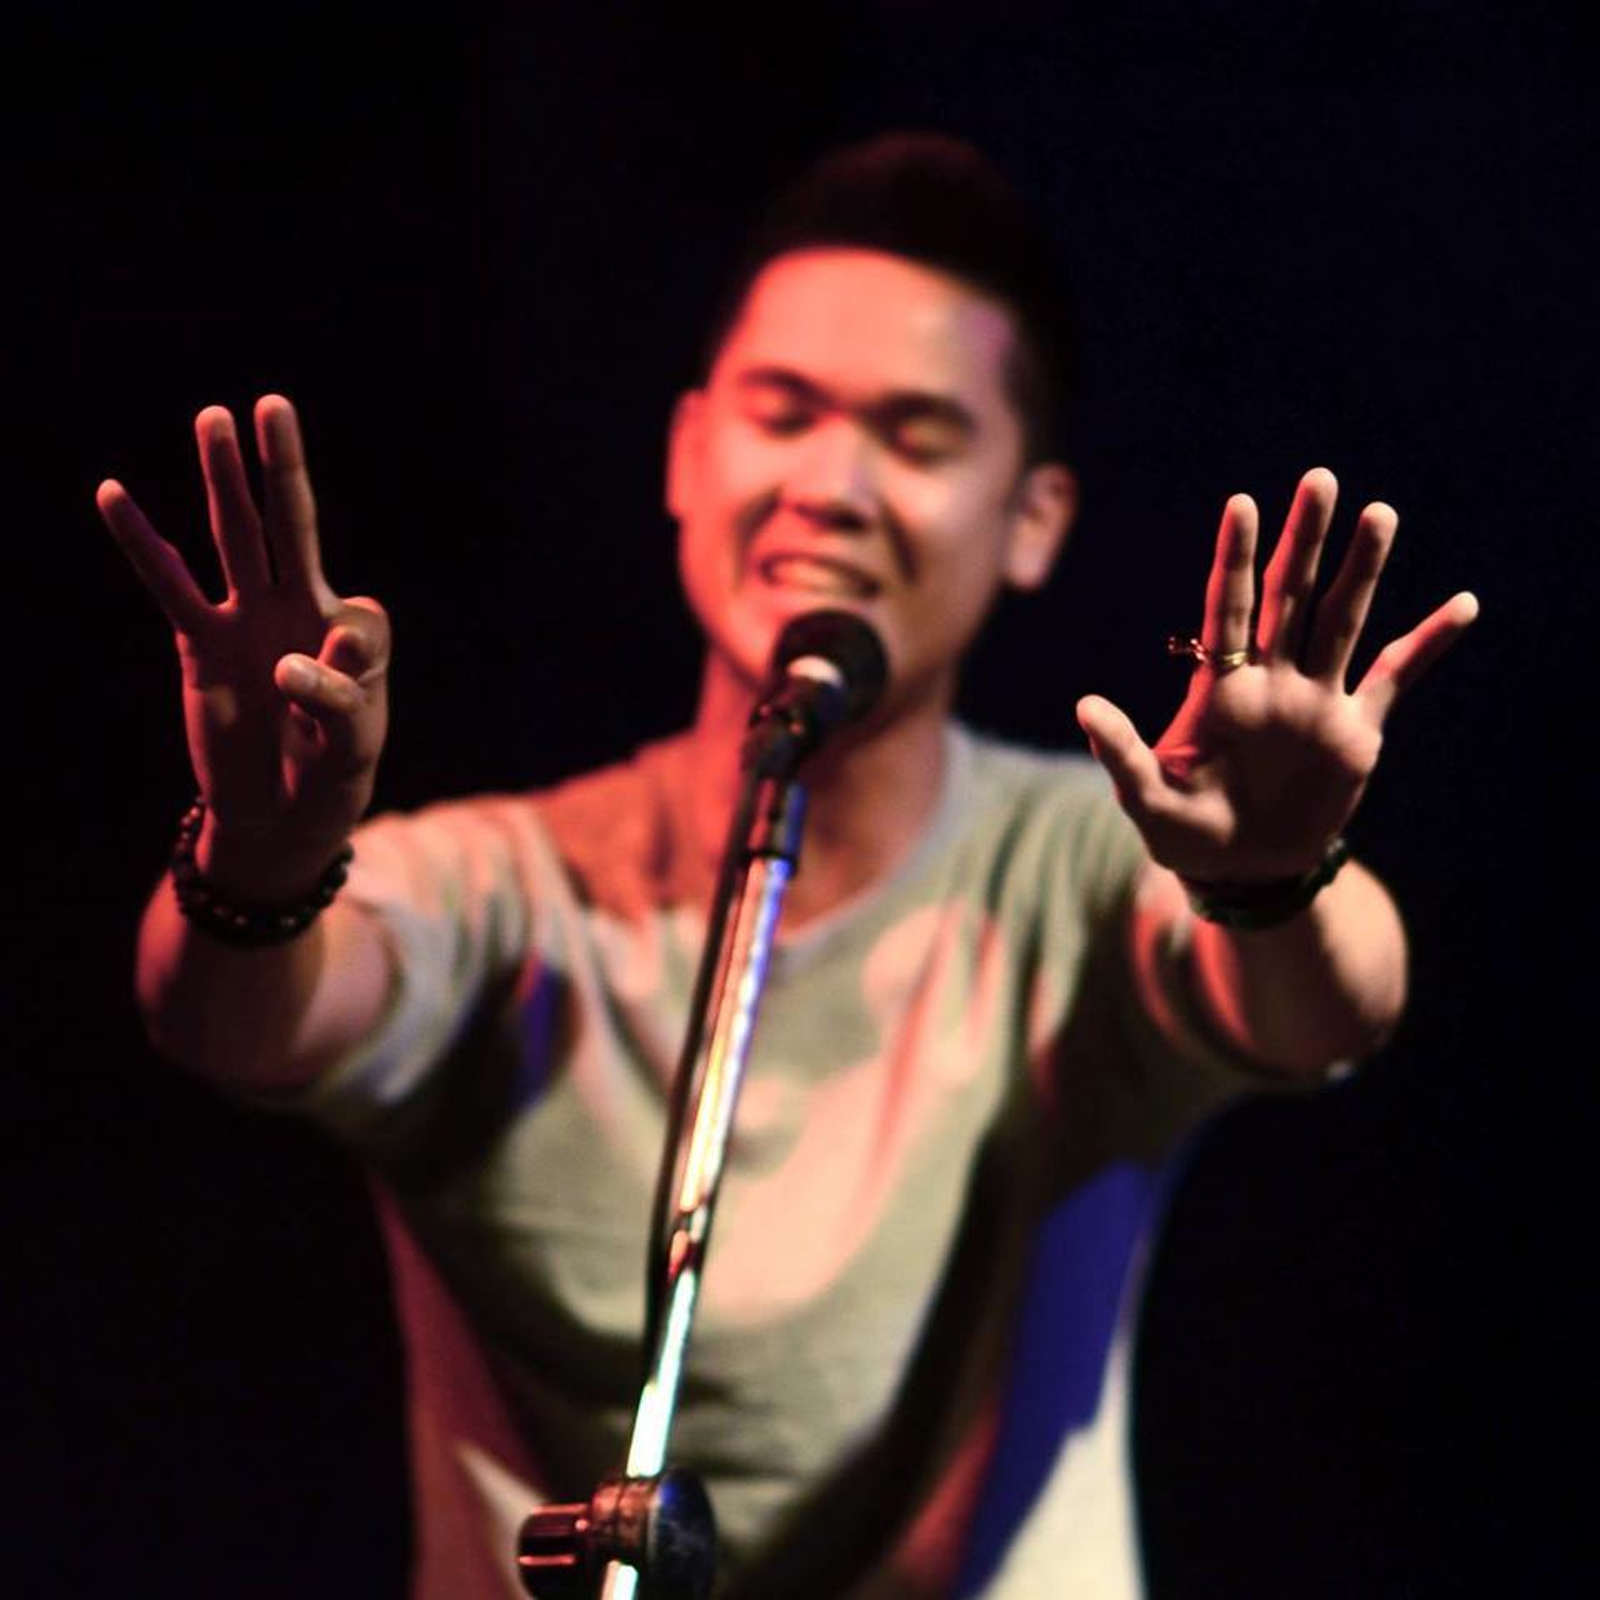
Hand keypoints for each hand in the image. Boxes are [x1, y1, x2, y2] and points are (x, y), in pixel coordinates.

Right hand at [98, 396, 388, 892]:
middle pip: (291, 526)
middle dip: (282, 469)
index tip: (332, 708)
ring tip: (212, 417)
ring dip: (223, 481)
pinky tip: (114, 494)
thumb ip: (338, 697)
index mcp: (357, 632)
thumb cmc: (330, 775)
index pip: (361, 621)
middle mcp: (302, 610)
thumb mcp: (352, 743)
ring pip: (235, 539)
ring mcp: (250, 620)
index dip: (349, 664)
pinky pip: (170, 586)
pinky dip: (143, 543)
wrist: (280, 814)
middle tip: (273, 404)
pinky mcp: (203, 643)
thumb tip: (294, 660)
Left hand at [1076, 468, 1477, 885]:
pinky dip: (1430, 643)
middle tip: (1319, 479)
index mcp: (1220, 688)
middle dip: (1305, 539)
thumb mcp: (1146, 801)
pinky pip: (1398, 678)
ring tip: (1380, 512)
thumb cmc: (1185, 835)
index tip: (1242, 503)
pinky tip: (1462, 604)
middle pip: (1291, 596)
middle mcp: (1270, 681)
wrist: (1242, 873)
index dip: (1237, 558)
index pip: (1230, 608)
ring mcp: (1316, 701)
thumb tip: (1084, 707)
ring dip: (1362, 569)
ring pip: (1341, 621)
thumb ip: (1122, 754)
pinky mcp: (1356, 732)